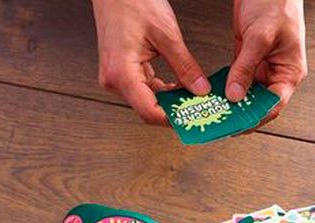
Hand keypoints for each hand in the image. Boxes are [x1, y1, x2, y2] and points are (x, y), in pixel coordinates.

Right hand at [91, 0, 209, 124]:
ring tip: (193, 98)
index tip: (193, 120)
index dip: (174, 119)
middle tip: (199, 110)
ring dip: (171, 102)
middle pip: (149, 109)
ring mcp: (117, 77)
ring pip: (148, 101)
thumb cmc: (131, 0)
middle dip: (176, 111)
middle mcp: (115, 79)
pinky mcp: (122, 73)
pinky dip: (164, 91)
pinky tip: (179, 88)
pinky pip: (145, 90)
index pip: (149, 111)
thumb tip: (200, 89)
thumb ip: (185, 66)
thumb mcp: (166, 34)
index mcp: (121, 72)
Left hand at [227, 0, 306, 123]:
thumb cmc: (276, 1)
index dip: (256, 118)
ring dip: (233, 103)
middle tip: (223, 122)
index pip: (274, 105)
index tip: (239, 126)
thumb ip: (245, 68)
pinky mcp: (248, 59)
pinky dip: (227, 88)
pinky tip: (216, 95)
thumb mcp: (259, 37)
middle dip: (242, 114)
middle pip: (259, 104)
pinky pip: (237, 80)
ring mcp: (262, 67)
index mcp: (290, 72)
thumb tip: (235, 94)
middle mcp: (277, 73)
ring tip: (217, 111)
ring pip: (247, 95)